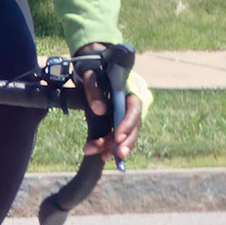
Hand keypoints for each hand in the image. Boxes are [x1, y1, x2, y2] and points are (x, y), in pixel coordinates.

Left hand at [75, 46, 149, 163]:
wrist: (92, 68)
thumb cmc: (94, 69)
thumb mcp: (91, 73)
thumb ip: (94, 88)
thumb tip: (100, 110)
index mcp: (129, 91)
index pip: (134, 109)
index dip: (128, 124)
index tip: (118, 137)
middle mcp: (129, 105)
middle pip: (133, 126)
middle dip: (126, 142)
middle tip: (118, 155)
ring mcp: (122, 114)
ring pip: (124, 134)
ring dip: (114, 147)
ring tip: (101, 156)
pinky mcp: (115, 121)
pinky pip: (115, 136)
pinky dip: (108, 146)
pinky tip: (100, 154)